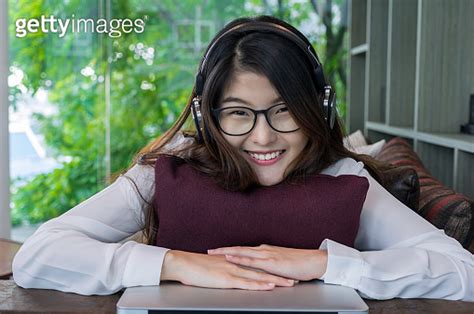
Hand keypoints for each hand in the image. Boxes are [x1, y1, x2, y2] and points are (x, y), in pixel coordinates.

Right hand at [160, 250, 295, 290]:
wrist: (182, 263)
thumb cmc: (194, 267)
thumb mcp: (213, 266)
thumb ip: (224, 268)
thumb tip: (230, 271)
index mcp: (234, 261)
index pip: (256, 265)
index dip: (271, 268)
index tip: (284, 271)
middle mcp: (236, 264)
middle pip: (262, 270)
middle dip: (279, 275)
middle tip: (295, 278)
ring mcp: (233, 271)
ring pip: (258, 276)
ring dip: (275, 280)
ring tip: (289, 284)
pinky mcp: (227, 279)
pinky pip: (246, 283)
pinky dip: (259, 284)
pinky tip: (269, 286)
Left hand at [207, 244, 327, 280]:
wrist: (314, 261)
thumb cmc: (300, 264)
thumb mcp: (282, 265)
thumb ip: (271, 268)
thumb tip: (263, 273)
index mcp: (265, 252)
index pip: (244, 251)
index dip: (230, 251)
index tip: (217, 252)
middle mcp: (264, 250)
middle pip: (239, 249)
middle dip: (222, 250)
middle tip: (208, 250)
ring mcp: (267, 255)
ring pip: (242, 252)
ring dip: (226, 252)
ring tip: (213, 252)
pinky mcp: (271, 261)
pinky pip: (252, 260)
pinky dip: (239, 258)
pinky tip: (230, 258)